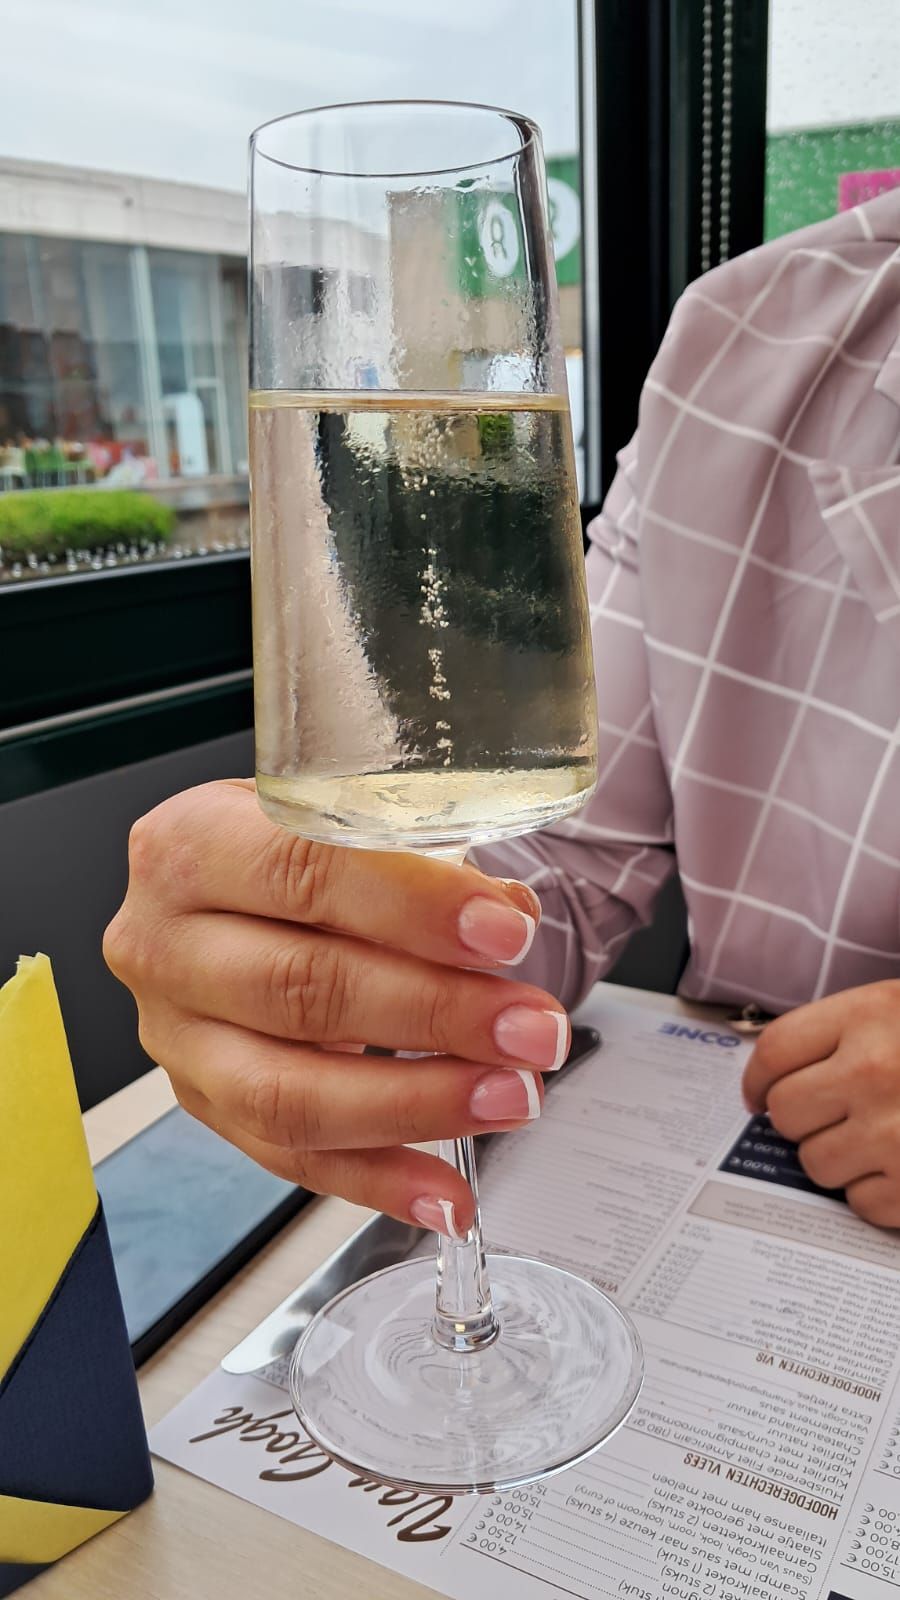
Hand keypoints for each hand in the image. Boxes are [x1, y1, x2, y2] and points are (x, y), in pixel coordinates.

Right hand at [104, 780, 567, 1236]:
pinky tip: (448, 1193)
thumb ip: (424, 858)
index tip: (506, 934)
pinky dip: (379, 1180)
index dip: (411, 907)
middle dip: (436, 1015)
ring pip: (288, 1093)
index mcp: (190, 843)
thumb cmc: (301, 849)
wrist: (240, 890)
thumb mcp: (349, 816)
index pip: (303, 873)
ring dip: (417, 1105)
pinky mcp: (204, 1104)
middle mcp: (163, 943)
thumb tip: (509, 916)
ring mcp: (176, 1037)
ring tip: (510, 1099)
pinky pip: (291, 1159)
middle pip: (300, 990)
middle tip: (532, 1030)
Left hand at [742, 981, 899, 1225]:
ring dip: (836, 1158)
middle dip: (801, 1118)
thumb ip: (844, 1033)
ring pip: (815, 1163)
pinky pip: (860, 1204)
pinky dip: (875, 1194)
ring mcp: (894, 1133)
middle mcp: (874, 1071)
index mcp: (869, 1016)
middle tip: (829, 1115)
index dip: (757, 1078)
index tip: (758, 1094)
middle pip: (785, 1111)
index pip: (775, 1051)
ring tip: (875, 1139)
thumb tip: (775, 1080)